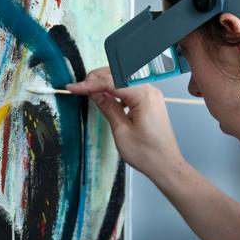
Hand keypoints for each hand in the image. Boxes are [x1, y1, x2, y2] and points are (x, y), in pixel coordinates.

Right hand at [67, 68, 183, 181]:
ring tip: (89, 91)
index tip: (73, 87)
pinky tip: (106, 97)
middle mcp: (150, 90)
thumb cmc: (148, 153)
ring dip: (106, 82)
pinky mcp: (150, 101)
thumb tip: (94, 93)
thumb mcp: (121, 131)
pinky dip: (116, 88)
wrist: (166, 165)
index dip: (89, 84)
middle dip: (97, 78)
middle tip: (79, 87)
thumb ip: (107, 107)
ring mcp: (151, 94)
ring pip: (123, 79)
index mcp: (143, 95)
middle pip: (118, 74)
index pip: (111, 82)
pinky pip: (130, 87)